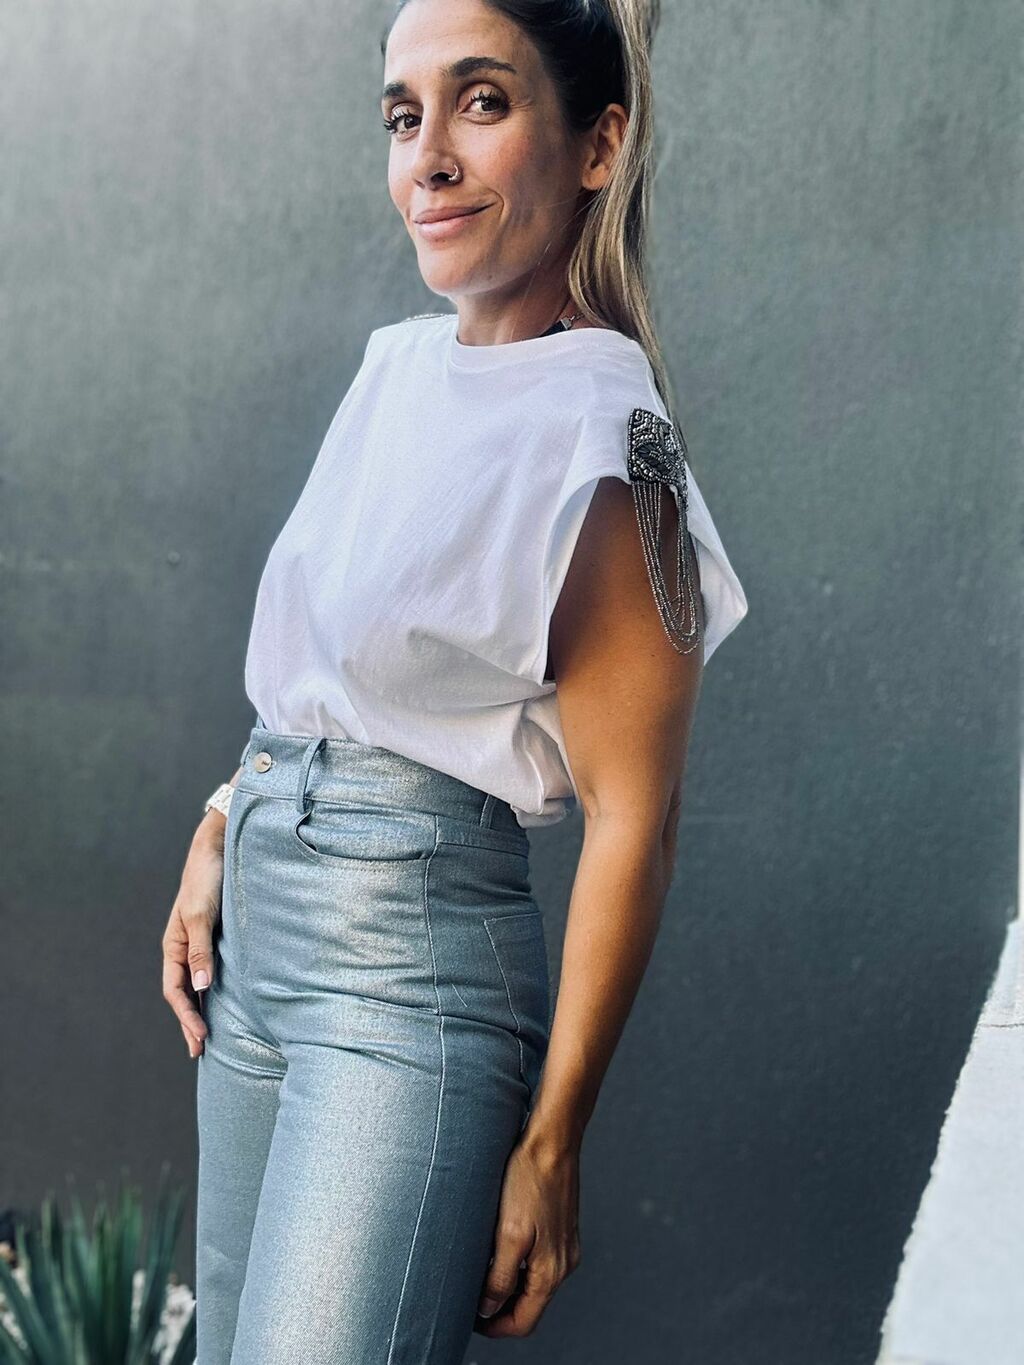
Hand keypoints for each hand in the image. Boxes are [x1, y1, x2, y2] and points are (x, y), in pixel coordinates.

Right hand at [161, 817, 225, 1059]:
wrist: (219, 846)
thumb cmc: (207, 878)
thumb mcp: (201, 914)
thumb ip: (201, 949)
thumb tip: (201, 986)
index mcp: (174, 945)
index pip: (175, 991)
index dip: (186, 1017)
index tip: (200, 1039)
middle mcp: (185, 947)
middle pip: (183, 993)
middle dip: (190, 1022)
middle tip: (199, 1052)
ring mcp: (201, 943)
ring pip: (197, 984)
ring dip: (201, 1009)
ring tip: (208, 1036)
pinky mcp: (217, 936)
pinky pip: (212, 970)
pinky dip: (214, 990)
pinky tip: (223, 1001)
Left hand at [474, 1133, 581, 1337]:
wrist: (552, 1142)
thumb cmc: (530, 1180)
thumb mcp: (508, 1234)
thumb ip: (500, 1278)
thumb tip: (489, 1309)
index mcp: (552, 1271)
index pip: (523, 1322)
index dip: (494, 1326)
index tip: (469, 1318)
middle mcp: (564, 1263)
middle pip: (529, 1305)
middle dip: (499, 1307)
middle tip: (469, 1296)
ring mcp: (564, 1246)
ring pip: (533, 1284)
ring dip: (507, 1285)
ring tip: (479, 1272)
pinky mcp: (561, 1229)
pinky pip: (538, 1262)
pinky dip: (518, 1265)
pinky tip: (499, 1249)